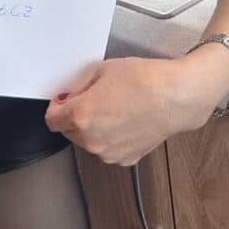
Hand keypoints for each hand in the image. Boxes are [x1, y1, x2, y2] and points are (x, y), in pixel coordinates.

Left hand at [44, 56, 211, 166]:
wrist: (176, 97)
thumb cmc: (143, 79)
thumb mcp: (102, 70)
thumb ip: (80, 86)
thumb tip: (71, 95)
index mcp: (81, 116)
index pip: (52, 120)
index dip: (56, 107)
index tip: (64, 99)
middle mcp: (92, 140)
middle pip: (68, 132)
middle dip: (73, 117)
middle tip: (91, 99)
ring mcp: (109, 153)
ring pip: (88, 141)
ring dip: (92, 128)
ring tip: (113, 108)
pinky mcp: (126, 158)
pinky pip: (108, 148)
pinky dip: (110, 137)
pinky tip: (125, 120)